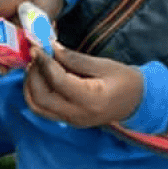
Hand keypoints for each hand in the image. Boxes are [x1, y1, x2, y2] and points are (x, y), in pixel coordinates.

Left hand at [23, 44, 142, 126]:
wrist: (137, 102)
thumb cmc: (125, 81)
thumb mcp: (104, 65)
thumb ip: (74, 58)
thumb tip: (50, 48)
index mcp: (91, 100)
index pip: (58, 82)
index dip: (44, 63)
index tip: (36, 48)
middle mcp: (77, 115)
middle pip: (41, 97)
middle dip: (33, 74)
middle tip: (35, 56)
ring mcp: (70, 121)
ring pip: (36, 105)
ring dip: (30, 84)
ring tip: (36, 65)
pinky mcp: (66, 120)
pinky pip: (41, 108)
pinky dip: (34, 92)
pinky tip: (39, 77)